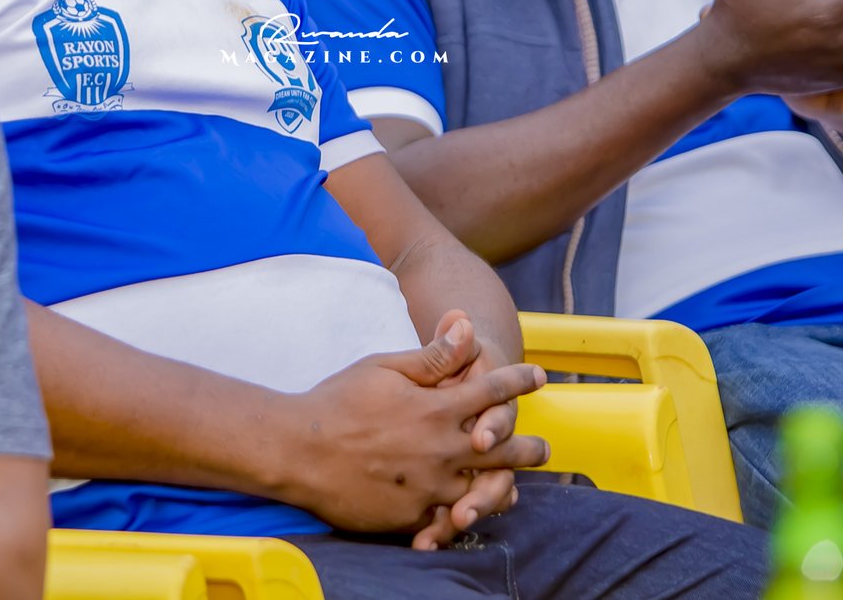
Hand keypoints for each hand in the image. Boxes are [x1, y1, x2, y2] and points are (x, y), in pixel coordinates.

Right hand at [280, 313, 546, 542]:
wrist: (298, 450)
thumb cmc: (338, 401)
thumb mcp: (384, 367)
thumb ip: (432, 356)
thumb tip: (466, 325)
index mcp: (436, 408)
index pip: (491, 389)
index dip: (519, 380)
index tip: (539, 375)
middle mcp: (441, 449)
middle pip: (501, 448)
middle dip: (526, 447)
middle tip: (543, 449)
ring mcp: (429, 486)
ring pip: (482, 489)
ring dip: (502, 486)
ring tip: (514, 487)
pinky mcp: (412, 515)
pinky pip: (447, 517)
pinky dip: (463, 515)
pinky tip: (470, 513)